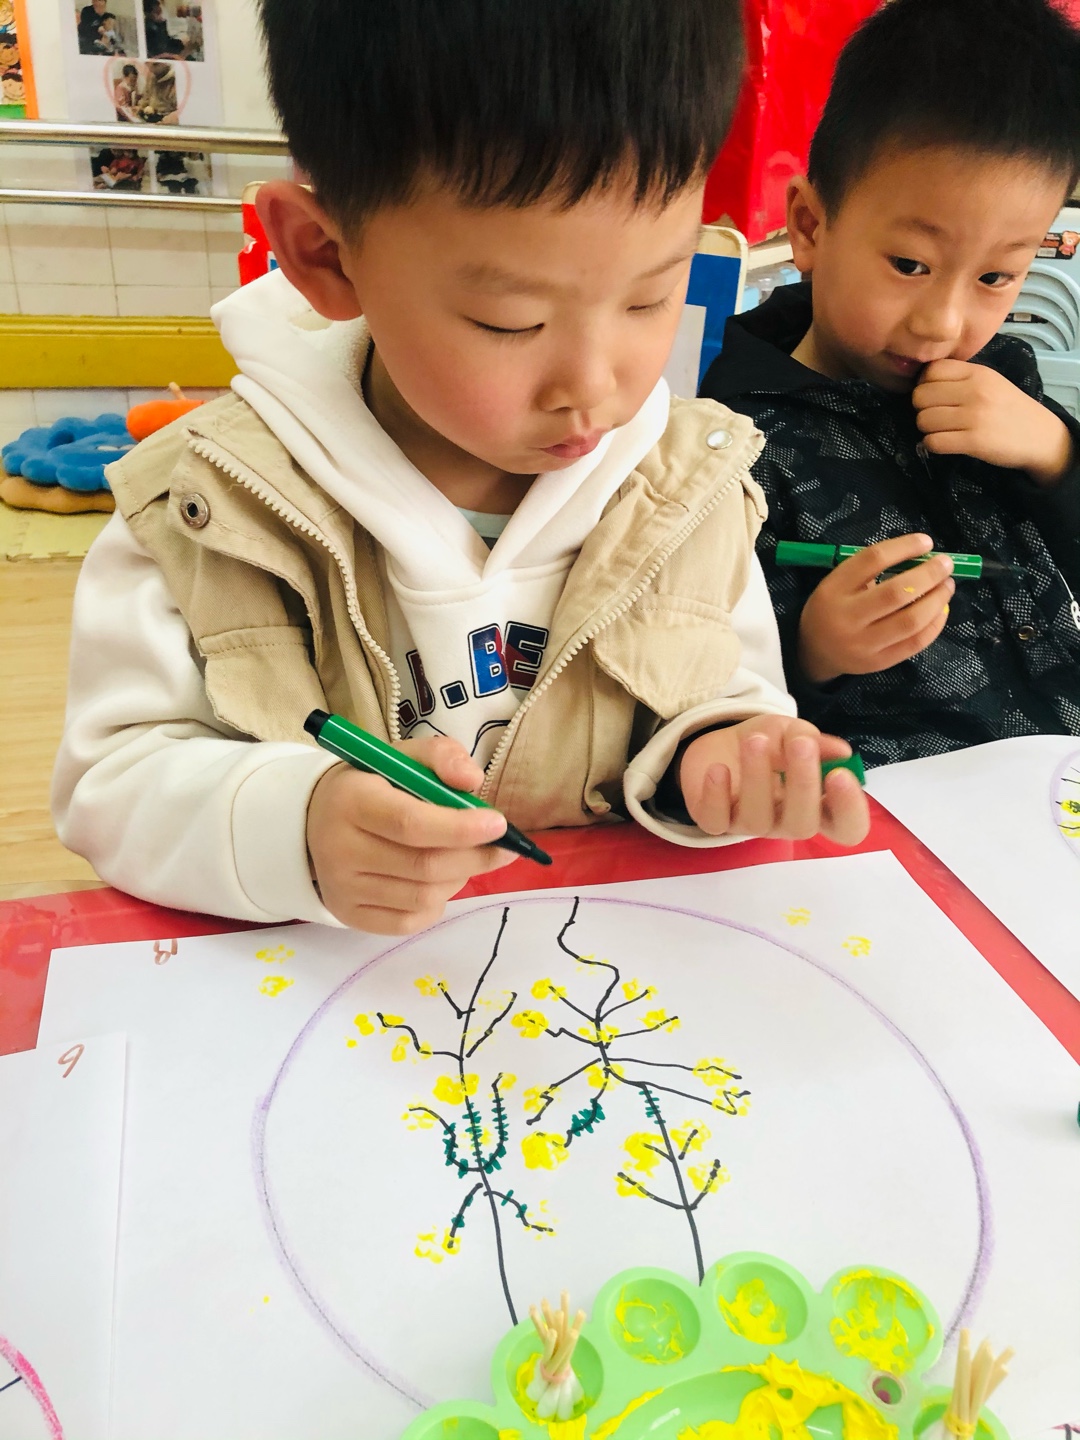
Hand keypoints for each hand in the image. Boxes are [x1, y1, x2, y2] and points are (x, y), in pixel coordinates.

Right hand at [306, 736, 517, 933]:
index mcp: (352, 800)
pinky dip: (438, 902)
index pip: (410, 823)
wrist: (314, 822)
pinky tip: (438, 880)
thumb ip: (441, 757)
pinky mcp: (349, 915)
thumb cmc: (371, 786)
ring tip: (464, 858)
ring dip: (459, 877)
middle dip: (475, 857)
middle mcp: (340, 849)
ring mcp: (343, 888)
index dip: (460, 827)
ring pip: (423, 896)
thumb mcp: (401, 757)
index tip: (499, 824)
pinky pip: (410, 921)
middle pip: (424, 865)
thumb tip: (472, 783)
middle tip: (503, 848)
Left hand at [678, 714, 869, 843]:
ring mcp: (751, 825)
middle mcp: (786, 822)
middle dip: (803, 785)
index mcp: (818, 806)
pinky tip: (719, 769)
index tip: (841, 774)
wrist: (722, 745)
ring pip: (758, 820)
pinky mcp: (716, 821)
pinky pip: (716, 821)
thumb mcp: (792, 731)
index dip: (849, 809)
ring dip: (758, 777)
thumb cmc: (768, 743)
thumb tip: (841, 752)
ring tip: (756, 740)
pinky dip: (717, 795)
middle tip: (801, 745)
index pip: (846, 826)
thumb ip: (813, 739)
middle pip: (803, 826)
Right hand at [797, 533, 953, 683]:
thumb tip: (922, 558)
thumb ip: (871, 570)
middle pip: (897, 592)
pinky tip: (942, 609)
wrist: (815, 652)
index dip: (904, 547)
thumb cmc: (833, 608)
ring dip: (937, 600)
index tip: (926, 542)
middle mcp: (847, 618)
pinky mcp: (879, 662)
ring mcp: (864, 644)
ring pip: (911, 621)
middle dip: (929, 575)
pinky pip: (915, 643)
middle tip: (946, 564)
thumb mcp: (838, 582)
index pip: (873, 560)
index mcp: (834, 590)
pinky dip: (936, 624)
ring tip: (947, 586)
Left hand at [914, 359, 1072, 483]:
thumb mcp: (990, 382)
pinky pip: (933, 442)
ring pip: (923, 420)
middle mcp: (975, 391)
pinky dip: (932, 445)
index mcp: (977, 373)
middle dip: (922, 409)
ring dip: (927, 429)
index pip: (931, 370)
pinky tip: (945, 442)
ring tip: (942, 430)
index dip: (924, 384)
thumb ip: (960, 379)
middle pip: (921, 396)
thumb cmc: (1009, 409)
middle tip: (936, 416)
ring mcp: (974, 416)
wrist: (1039, 436)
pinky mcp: (974, 441)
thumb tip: (922, 383)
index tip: (934, 396)